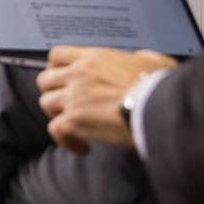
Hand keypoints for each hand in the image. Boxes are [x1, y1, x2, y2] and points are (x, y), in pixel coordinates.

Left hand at [36, 46, 177, 153]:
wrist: (159, 106)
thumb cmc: (159, 85)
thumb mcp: (153, 61)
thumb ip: (139, 57)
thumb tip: (139, 59)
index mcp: (94, 58)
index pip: (57, 55)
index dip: (55, 68)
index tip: (63, 79)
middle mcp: (78, 74)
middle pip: (44, 80)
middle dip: (52, 92)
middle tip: (67, 105)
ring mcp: (73, 97)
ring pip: (45, 103)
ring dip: (57, 116)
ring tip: (75, 126)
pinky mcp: (74, 120)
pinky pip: (55, 130)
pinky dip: (65, 141)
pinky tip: (84, 147)